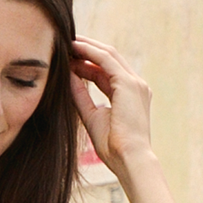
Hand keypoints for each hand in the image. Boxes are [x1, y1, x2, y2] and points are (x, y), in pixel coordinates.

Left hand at [70, 35, 155, 173]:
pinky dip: (90, 52)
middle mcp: (135, 86)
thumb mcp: (92, 117)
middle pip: (109, 59)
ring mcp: (135, 83)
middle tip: (66, 44)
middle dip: (87, 50)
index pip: (107, 73)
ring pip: (108, 55)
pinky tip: (74, 48)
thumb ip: (81, 97)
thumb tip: (67, 79)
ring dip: (87, 47)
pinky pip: (106, 59)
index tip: (69, 61)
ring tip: (67, 42)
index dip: (87, 65)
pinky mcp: (129, 84)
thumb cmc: (114, 148)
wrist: (130, 160)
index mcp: (129, 96)